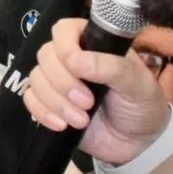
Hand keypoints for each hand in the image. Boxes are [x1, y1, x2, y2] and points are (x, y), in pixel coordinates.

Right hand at [22, 16, 169, 163]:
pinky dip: (43, 113)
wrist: (137, 144)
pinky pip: (30, 100)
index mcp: (94, 44)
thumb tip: (76, 61)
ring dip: (55, 102)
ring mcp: (58, 82)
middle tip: (87, 102)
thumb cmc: (142, 105)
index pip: (64, 30)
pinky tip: (63, 125)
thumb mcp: (138, 84)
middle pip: (45, 55)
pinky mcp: (49, 104)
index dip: (64, 46)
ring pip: (36, 79)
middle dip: (62, 82)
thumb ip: (112, 67)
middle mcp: (71, 59)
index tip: (76, 66)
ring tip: (81, 120)